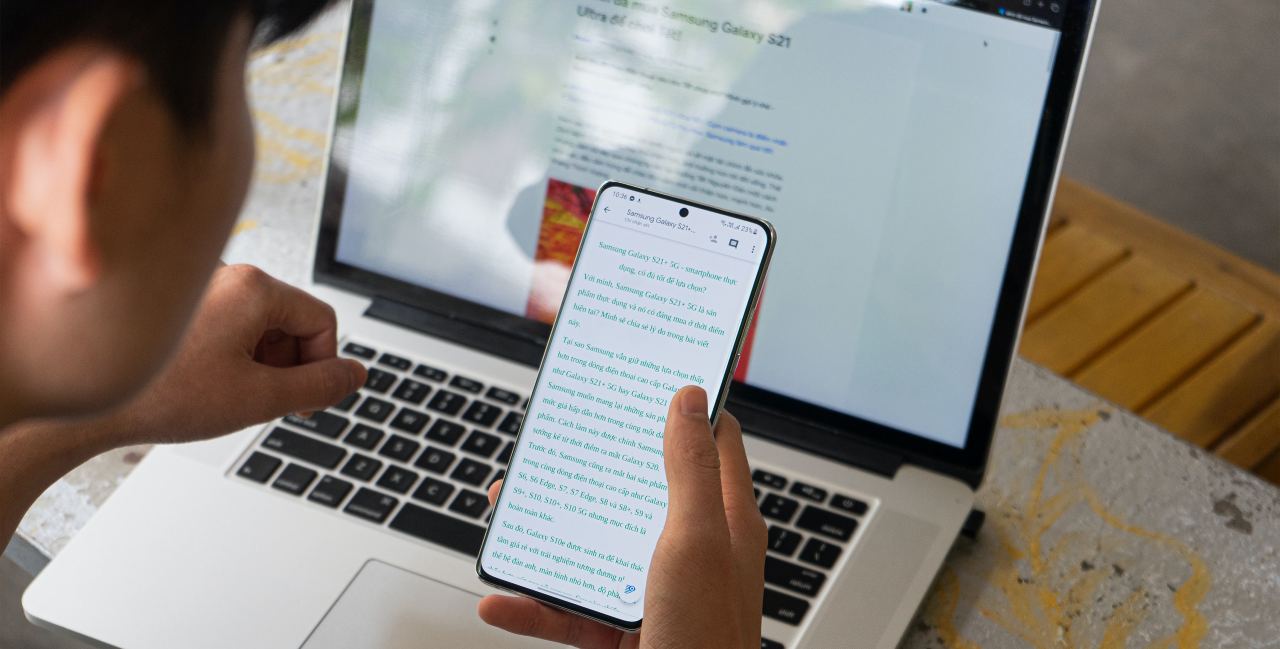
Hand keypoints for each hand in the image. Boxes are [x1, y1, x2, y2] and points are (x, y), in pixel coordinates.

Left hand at [97, 264, 366, 444]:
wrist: (85, 407)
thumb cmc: (164, 397)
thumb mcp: (260, 398)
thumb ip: (319, 386)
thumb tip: (356, 375)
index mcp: (254, 287)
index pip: (322, 320)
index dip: (322, 365)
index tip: (302, 400)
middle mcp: (227, 274)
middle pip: (289, 319)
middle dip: (287, 364)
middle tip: (263, 402)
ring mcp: (198, 285)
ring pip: (256, 323)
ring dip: (257, 361)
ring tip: (226, 393)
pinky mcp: (176, 303)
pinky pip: (224, 322)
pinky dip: (226, 354)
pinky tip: (201, 382)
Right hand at [478, 386, 766, 648]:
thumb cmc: (705, 642)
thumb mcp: (696, 543)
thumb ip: (689, 470)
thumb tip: (690, 398)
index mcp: (725, 521)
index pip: (713, 441)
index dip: (684, 403)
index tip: (644, 375)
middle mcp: (693, 551)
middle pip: (639, 489)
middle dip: (595, 466)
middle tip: (557, 439)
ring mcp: (658, 592)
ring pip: (597, 547)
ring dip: (549, 533)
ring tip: (507, 513)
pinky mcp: (628, 632)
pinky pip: (574, 610)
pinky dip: (536, 606)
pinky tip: (502, 601)